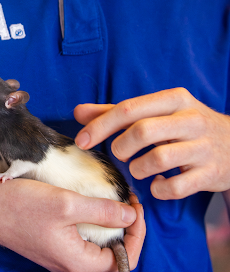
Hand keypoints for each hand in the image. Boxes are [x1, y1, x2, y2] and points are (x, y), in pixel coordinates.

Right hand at [0, 179, 144, 271]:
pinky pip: (81, 239)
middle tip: (129, 201)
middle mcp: (70, 264)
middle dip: (127, 228)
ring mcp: (60, 254)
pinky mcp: (51, 243)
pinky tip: (90, 203)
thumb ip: (102, 211)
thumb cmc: (19, 206)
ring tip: (114, 200)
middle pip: (113, 255)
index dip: (137, 234)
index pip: (125, 260)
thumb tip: (130, 216)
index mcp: (78, 263)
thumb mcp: (66, 204)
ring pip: (98, 246)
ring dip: (110, 224)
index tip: (136, 206)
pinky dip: (93, 222)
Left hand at [74, 87, 229, 199]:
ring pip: (158, 159)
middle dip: (120, 147)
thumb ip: (116, 112)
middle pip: (142, 132)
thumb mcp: (155, 112)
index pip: (129, 109)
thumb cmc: (183, 126)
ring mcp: (203, 147)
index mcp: (174, 99)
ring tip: (139, 168)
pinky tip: (158, 184)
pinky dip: (159, 189)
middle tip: (119, 154)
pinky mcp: (210, 174)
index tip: (82, 140)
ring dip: (138, 169)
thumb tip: (78, 111)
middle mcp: (191, 119)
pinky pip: (175, 187)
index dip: (100, 126)